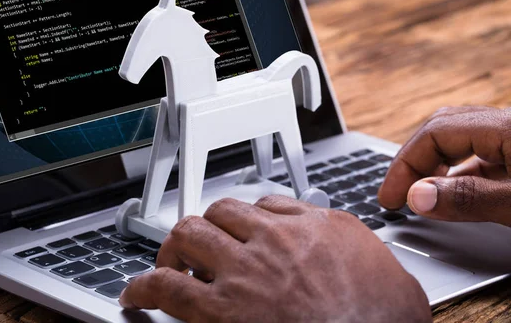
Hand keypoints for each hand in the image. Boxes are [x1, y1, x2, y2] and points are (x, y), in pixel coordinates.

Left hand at [119, 196, 429, 321]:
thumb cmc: (380, 314)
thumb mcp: (373, 258)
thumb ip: (338, 231)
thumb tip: (314, 219)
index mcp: (309, 227)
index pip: (262, 205)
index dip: (244, 219)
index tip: (236, 227)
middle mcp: (272, 242)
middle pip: (220, 211)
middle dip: (207, 225)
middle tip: (200, 243)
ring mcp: (244, 273)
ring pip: (189, 235)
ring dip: (175, 247)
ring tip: (169, 261)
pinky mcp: (221, 311)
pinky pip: (167, 287)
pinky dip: (144, 287)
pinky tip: (137, 294)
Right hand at [378, 106, 510, 224]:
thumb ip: (469, 198)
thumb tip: (416, 196)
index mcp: (507, 126)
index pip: (436, 132)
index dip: (405, 164)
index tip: (390, 197)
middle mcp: (509, 125)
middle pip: (444, 130)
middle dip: (413, 160)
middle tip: (397, 194)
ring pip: (463, 142)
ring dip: (434, 167)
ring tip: (418, 194)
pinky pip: (484, 154)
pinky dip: (459, 173)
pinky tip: (452, 192)